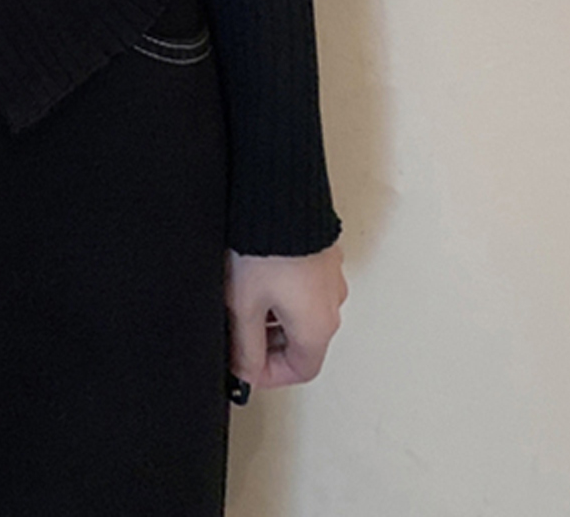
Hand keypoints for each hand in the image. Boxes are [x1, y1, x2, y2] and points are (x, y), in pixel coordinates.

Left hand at [226, 239, 346, 391]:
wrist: (279, 194)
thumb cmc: (265, 246)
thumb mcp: (244, 304)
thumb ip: (244, 346)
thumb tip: (245, 372)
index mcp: (318, 325)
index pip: (301, 370)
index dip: (269, 374)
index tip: (244, 367)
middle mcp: (332, 304)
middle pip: (302, 342)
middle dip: (267, 343)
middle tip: (237, 332)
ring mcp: (329, 277)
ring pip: (301, 312)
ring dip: (273, 315)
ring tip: (241, 296)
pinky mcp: (321, 254)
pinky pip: (303, 285)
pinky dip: (281, 291)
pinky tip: (256, 274)